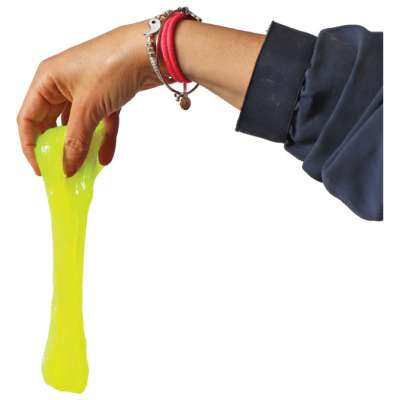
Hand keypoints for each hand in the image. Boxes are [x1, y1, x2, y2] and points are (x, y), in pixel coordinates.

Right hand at [17, 21, 159, 176]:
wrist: (151, 52)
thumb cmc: (113, 66)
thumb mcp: (88, 108)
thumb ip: (76, 141)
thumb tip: (67, 167)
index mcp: (47, 80)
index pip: (28, 118)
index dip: (31, 146)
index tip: (42, 169)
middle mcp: (63, 84)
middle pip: (52, 123)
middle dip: (58, 148)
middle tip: (63, 170)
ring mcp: (86, 89)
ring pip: (78, 125)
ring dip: (82, 145)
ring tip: (84, 167)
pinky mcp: (106, 95)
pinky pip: (100, 122)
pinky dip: (103, 138)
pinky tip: (106, 157)